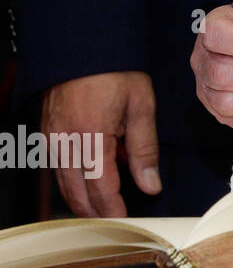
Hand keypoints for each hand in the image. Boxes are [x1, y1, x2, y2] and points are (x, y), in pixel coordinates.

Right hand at [41, 71, 159, 217]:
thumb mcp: (141, 107)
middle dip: (96, 212)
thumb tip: (151, 185)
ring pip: (63, 183)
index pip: (101, 187)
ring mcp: (51, 137)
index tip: (126, 221)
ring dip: (82, 199)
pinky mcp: (47, 132)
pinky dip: (73, 180)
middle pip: (77, 193)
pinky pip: (57, 167)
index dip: (113, 209)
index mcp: (91, 137)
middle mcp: (65, 141)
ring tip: (104, 207)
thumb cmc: (115, 71)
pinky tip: (91, 179)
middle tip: (116, 222)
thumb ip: (145, 150)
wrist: (86, 46)